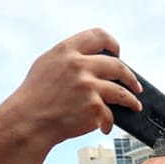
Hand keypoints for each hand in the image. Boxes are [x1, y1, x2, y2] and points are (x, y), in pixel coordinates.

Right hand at [0, 29, 143, 148]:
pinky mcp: (94, 107)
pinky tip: (105, 126)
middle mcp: (79, 65)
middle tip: (135, 85)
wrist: (28, 121)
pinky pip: (110, 115)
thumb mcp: (47, 65)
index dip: (112, 44)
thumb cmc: (36, 96)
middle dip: (130, 77)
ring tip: (134, 105)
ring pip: (121, 92)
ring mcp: (88, 86)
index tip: (118, 53)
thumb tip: (93, 61)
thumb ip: (69, 59)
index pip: (98, 36)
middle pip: (117, 66)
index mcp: (67, 51)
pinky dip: (108, 123)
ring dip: (131, 100)